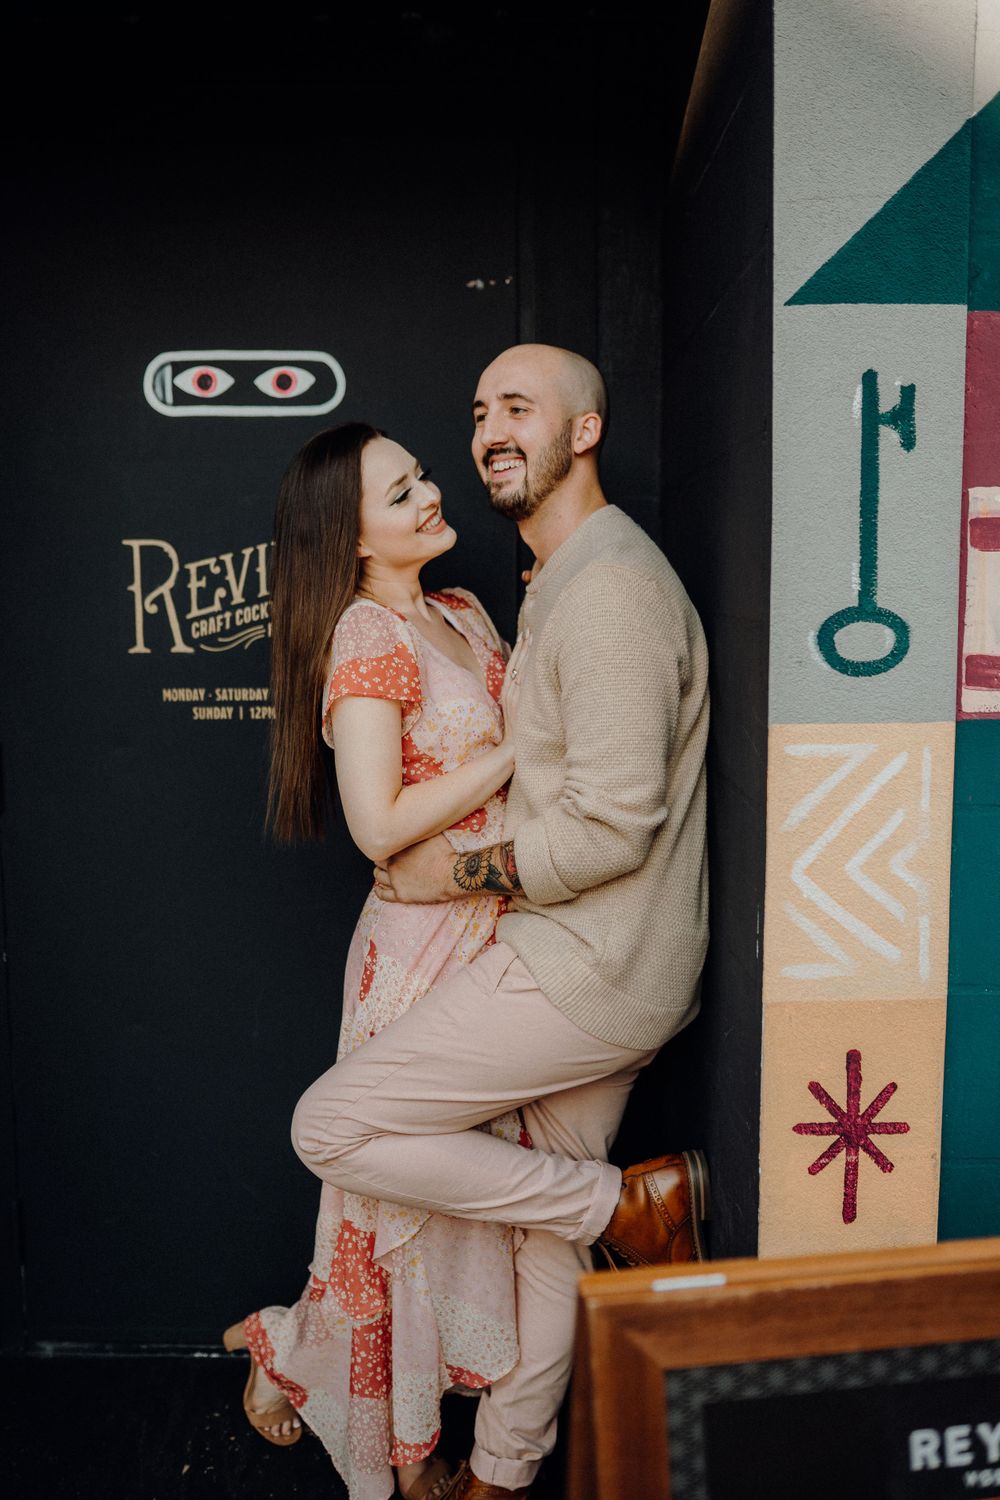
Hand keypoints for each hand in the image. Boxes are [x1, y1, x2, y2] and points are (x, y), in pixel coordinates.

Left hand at [373, 832, 460, 902]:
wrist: (454, 875)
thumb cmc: (447, 853)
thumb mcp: (433, 834)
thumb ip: (421, 831)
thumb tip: (420, 820)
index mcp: (400, 848)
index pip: (385, 845)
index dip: (387, 846)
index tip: (390, 846)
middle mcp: (394, 863)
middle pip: (378, 859)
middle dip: (381, 859)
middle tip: (384, 859)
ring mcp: (396, 880)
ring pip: (378, 876)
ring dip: (379, 873)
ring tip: (381, 872)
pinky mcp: (401, 895)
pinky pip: (383, 895)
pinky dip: (379, 891)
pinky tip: (379, 889)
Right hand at [500, 630, 528, 748]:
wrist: (513, 749)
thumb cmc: (518, 733)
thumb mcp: (517, 711)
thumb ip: (521, 698)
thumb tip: (530, 687)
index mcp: (507, 692)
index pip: (513, 666)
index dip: (518, 651)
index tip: (524, 636)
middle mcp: (509, 692)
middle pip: (515, 663)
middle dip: (522, 647)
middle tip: (529, 630)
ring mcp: (514, 696)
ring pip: (519, 669)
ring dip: (526, 652)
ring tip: (532, 637)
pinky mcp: (519, 702)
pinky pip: (523, 681)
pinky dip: (527, 668)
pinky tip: (534, 657)